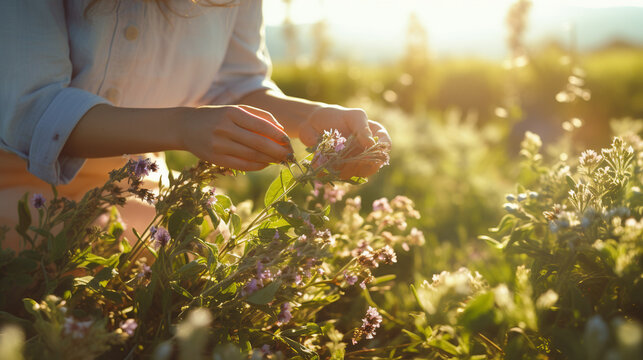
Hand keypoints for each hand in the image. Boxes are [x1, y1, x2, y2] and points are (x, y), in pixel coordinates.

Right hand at [178, 105, 292, 170]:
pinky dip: (256, 166)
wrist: (185, 127)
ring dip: (269, 160)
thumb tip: (281, 130)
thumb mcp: (235, 110)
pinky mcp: (215, 158)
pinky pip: (241, 165)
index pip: (261, 126)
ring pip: (251, 156)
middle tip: (289, 155)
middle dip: (277, 151)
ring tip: (279, 160)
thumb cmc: (217, 117)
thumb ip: (259, 116)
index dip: (278, 136)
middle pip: (258, 143)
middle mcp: (224, 128)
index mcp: (231, 113)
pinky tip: (265, 164)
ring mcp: (218, 145)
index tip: (288, 142)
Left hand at [298, 105, 390, 177]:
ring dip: (350, 171)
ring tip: (337, 164)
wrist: (314, 122)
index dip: (380, 153)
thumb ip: (363, 128)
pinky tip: (329, 167)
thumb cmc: (336, 115)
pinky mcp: (344, 167)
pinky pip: (346, 175)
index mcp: (375, 134)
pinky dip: (339, 173)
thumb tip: (372, 144)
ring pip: (360, 172)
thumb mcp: (352, 116)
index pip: (386, 145)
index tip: (367, 155)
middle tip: (350, 163)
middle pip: (375, 164)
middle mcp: (368, 149)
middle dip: (363, 165)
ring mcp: (357, 159)